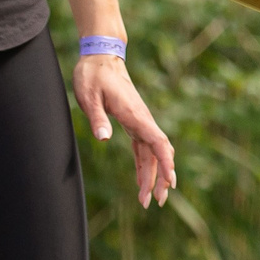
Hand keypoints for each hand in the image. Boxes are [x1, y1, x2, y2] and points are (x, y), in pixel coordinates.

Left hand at [74, 54, 175, 207]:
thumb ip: (97, 117)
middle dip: (162, 177)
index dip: (166, 162)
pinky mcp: (134, 123)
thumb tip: (104, 139)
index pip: (157, 142)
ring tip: (150, 200)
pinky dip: (146, 166)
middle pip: (159, 152)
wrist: (101, 57)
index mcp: (135, 114)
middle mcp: (142, 120)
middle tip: (158, 202)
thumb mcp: (89, 95)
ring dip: (154, 176)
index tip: (170, 181)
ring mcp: (140, 122)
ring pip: (153, 153)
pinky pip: (144, 148)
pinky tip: (143, 182)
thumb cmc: (93, 75)